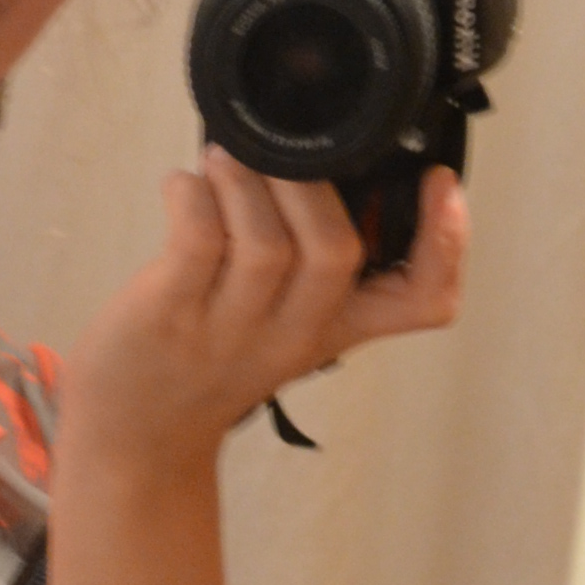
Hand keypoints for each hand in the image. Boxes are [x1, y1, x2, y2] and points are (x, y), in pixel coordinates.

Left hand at [53, 151, 464, 481]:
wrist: (138, 433)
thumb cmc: (207, 359)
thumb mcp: (285, 323)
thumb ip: (313, 260)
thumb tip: (325, 157)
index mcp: (335, 327)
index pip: (423, 300)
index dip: (447, 243)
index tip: (440, 184)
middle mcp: (292, 332)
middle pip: (335, 254)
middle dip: (313, 187)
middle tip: (282, 151)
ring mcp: (230, 328)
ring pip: (264, 244)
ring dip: (247, 180)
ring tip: (225, 157)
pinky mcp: (170, 315)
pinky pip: (195, 240)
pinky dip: (191, 194)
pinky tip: (183, 184)